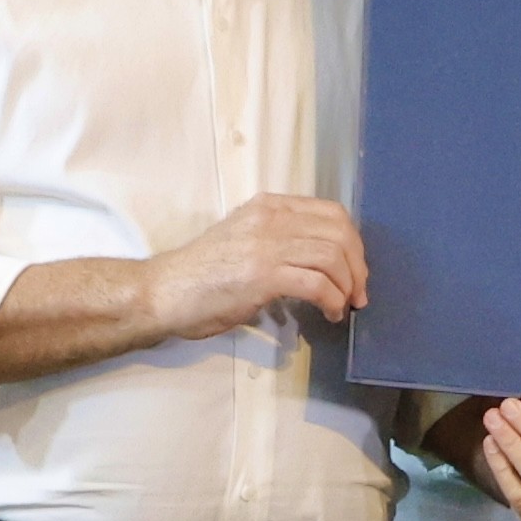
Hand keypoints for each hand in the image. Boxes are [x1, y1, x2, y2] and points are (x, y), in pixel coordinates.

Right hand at [138, 193, 368, 340]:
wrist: (162, 293)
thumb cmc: (200, 276)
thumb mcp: (244, 241)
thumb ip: (278, 241)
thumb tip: (319, 265)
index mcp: (268, 206)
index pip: (331, 212)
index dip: (353, 244)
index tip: (355, 271)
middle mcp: (270, 218)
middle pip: (339, 233)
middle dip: (358, 267)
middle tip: (358, 294)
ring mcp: (265, 245)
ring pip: (332, 257)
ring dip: (347, 286)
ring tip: (344, 307)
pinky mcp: (262, 275)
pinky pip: (317, 284)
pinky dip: (332, 301)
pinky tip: (330, 314)